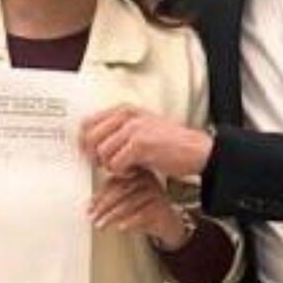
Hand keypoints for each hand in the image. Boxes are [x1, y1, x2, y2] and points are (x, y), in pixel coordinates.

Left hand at [81, 104, 211, 177]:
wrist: (197, 150)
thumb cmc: (170, 144)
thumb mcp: (141, 128)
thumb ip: (117, 131)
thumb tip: (89, 143)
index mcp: (124, 110)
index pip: (87, 123)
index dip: (85, 142)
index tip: (91, 154)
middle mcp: (127, 115)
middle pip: (90, 138)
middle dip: (95, 156)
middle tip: (108, 164)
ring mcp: (133, 129)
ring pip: (102, 153)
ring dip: (110, 166)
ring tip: (125, 168)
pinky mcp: (139, 144)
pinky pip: (115, 164)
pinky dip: (122, 173)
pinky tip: (132, 171)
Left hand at [88, 168, 187, 248]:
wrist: (169, 222)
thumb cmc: (144, 207)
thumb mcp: (127, 198)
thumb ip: (111, 196)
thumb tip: (89, 207)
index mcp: (137, 171)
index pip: (114, 181)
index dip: (99, 195)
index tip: (88, 208)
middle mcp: (147, 179)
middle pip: (119, 191)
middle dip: (102, 207)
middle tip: (92, 217)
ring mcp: (155, 193)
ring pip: (128, 204)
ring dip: (111, 217)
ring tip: (101, 226)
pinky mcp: (161, 208)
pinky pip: (141, 215)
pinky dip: (129, 222)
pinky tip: (120, 227)